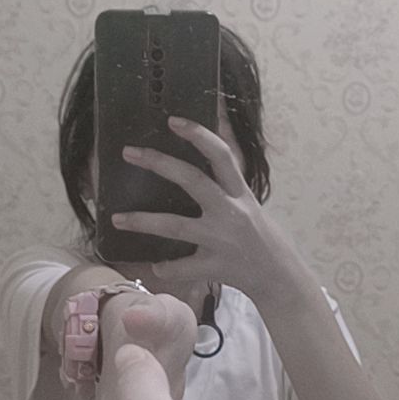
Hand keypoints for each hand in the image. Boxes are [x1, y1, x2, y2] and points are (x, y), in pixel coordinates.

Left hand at [111, 116, 267, 296]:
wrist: (281, 278)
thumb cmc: (263, 238)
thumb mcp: (250, 204)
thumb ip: (228, 182)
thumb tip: (211, 149)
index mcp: (241, 193)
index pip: (221, 155)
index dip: (199, 135)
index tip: (173, 120)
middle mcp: (231, 212)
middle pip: (193, 180)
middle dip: (159, 163)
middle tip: (129, 152)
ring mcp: (222, 241)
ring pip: (177, 226)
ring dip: (144, 221)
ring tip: (117, 219)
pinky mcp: (216, 267)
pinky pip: (184, 268)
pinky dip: (167, 268)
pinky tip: (155, 265)